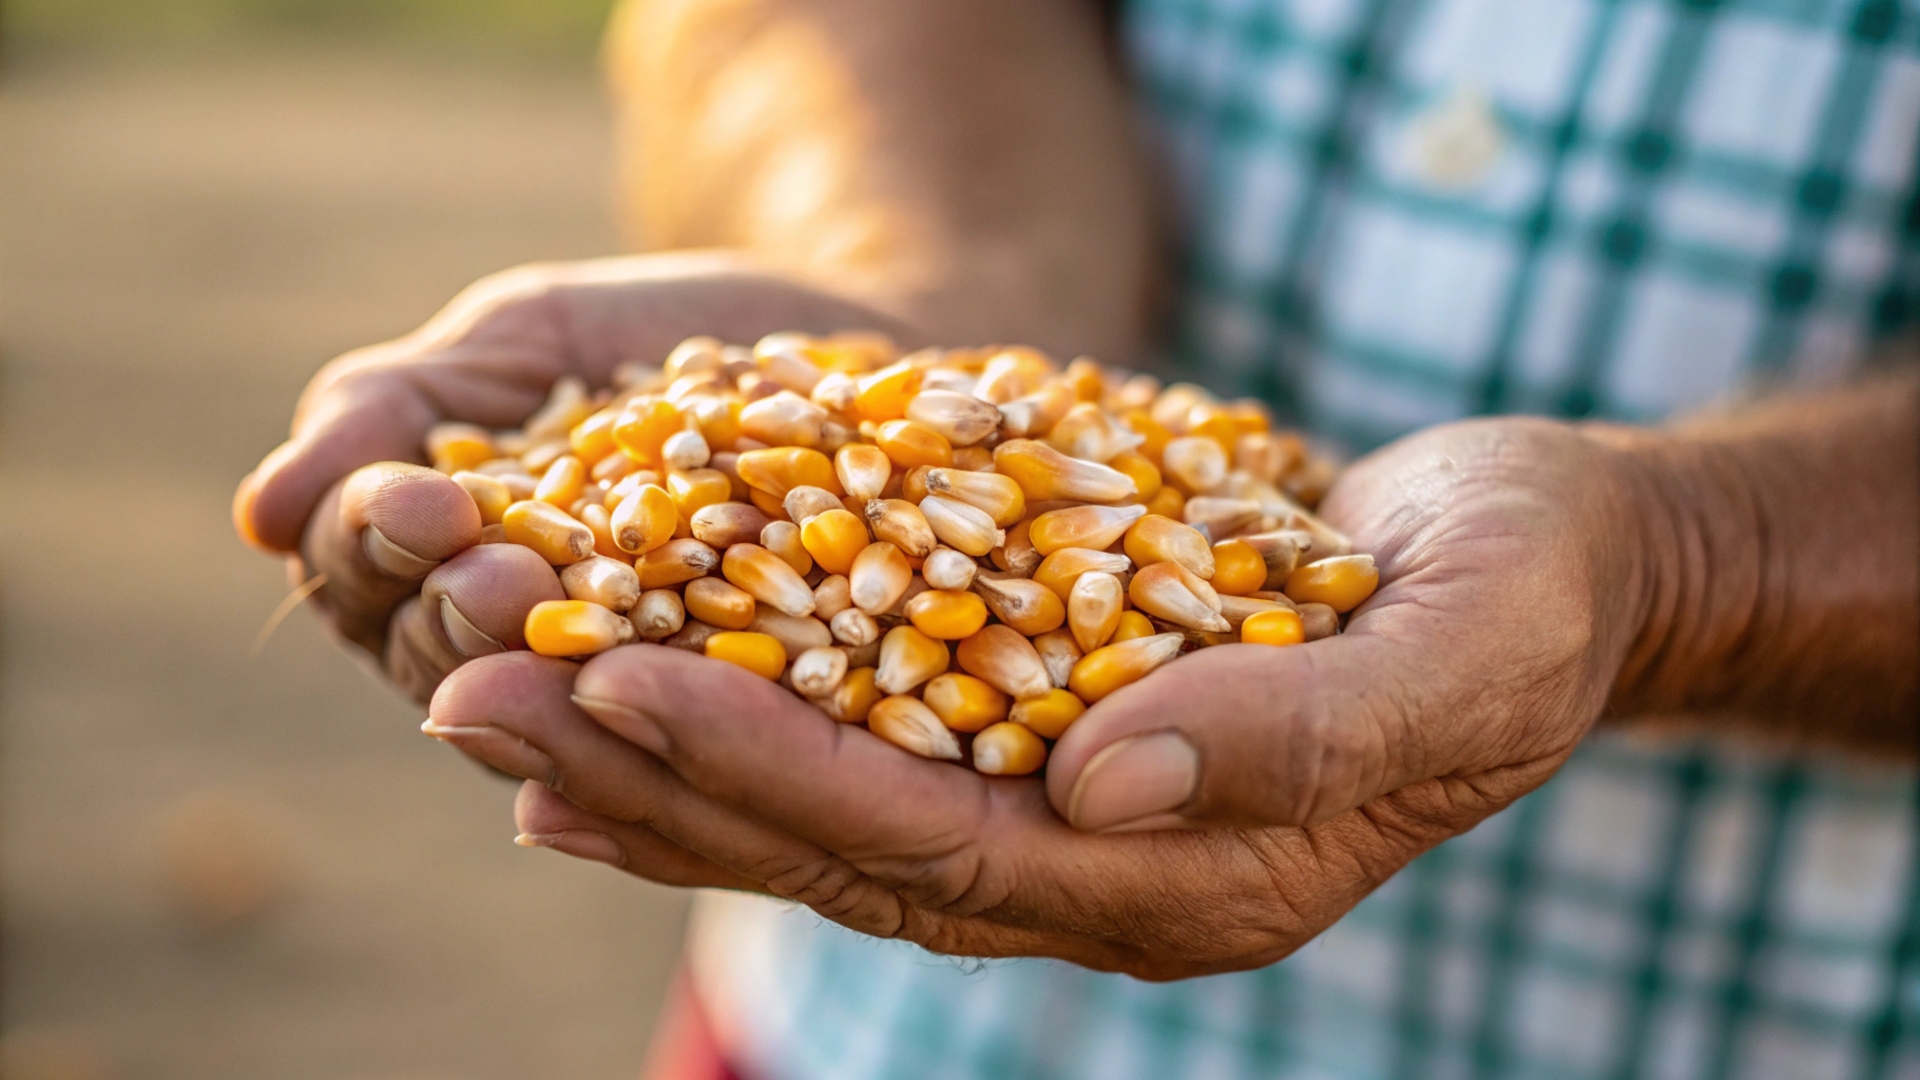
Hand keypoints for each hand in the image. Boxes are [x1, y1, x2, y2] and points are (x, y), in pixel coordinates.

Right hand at [232, 253, 904, 701]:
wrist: (825, 345)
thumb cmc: (650, 337)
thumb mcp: (524, 338)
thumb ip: (396, 408)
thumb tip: (259, 513)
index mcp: (424, 566)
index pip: (358, 572)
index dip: (379, 540)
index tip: (427, 499)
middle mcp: (505, 649)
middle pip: (443, 657)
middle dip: (464, 614)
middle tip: (498, 578)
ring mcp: (612, 688)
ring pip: (548, 711)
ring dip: (548, 675)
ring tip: (568, 621)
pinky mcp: (730, 714)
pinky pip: (688, 728)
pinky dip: (683, 717)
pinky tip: (681, 703)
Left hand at [427, 417, 1656, 978]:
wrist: (1547, 570)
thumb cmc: (1522, 598)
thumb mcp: (1459, 650)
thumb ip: (1300, 729)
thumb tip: (1102, 776)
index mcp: (1193, 883)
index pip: (946, 847)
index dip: (780, 773)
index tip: (624, 679)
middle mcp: (1108, 877)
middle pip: (841, 850)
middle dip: (659, 777)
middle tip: (481, 696)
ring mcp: (1072, 825)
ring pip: (825, 816)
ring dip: (656, 766)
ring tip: (500, 705)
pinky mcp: (1051, 750)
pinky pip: (862, 765)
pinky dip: (736, 746)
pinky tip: (618, 722)